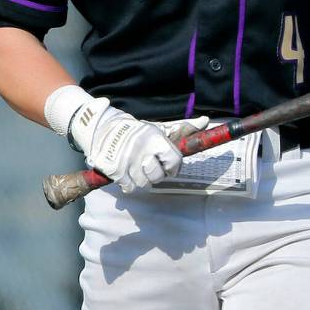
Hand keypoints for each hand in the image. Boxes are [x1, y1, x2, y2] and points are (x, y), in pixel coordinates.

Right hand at [72, 100, 207, 192]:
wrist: (104, 128)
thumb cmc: (137, 131)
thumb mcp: (159, 127)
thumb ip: (182, 127)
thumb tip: (205, 121)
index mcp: (154, 138)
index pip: (174, 161)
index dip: (173, 167)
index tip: (168, 166)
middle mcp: (141, 149)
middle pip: (158, 177)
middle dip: (156, 174)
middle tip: (149, 166)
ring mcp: (126, 161)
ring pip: (144, 184)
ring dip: (142, 180)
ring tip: (137, 168)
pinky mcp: (114, 170)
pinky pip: (129, 188)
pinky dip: (129, 184)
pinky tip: (127, 173)